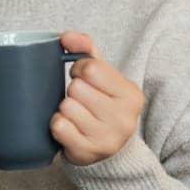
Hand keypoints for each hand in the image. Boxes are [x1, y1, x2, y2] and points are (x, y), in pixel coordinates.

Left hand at [51, 31, 145, 165]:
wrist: (107, 149)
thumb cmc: (103, 104)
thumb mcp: (103, 76)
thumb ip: (86, 50)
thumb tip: (66, 36)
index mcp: (132, 95)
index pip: (90, 68)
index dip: (79, 69)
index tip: (83, 78)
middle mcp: (124, 119)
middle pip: (76, 88)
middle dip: (73, 91)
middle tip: (80, 100)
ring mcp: (106, 139)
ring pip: (66, 107)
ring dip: (64, 108)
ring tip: (76, 115)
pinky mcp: (87, 153)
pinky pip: (59, 127)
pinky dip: (58, 124)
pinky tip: (69, 128)